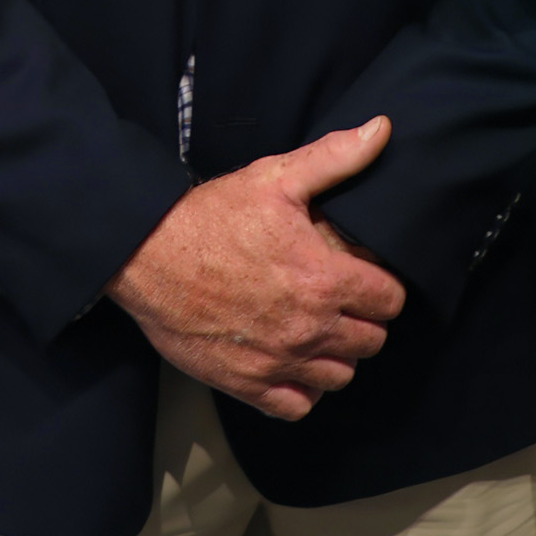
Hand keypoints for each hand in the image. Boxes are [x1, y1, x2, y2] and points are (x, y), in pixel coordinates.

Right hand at [107, 118, 406, 420]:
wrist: (146, 254)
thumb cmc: (211, 216)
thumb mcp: (275, 177)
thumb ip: (335, 158)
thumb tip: (382, 130)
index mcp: (324, 279)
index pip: (390, 302)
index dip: (383, 288)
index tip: (365, 278)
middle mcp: (308, 328)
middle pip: (371, 342)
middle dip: (363, 320)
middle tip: (341, 301)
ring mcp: (278, 361)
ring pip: (340, 378)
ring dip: (336, 356)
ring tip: (318, 331)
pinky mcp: (246, 384)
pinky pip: (298, 406)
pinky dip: (302, 390)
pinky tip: (292, 363)